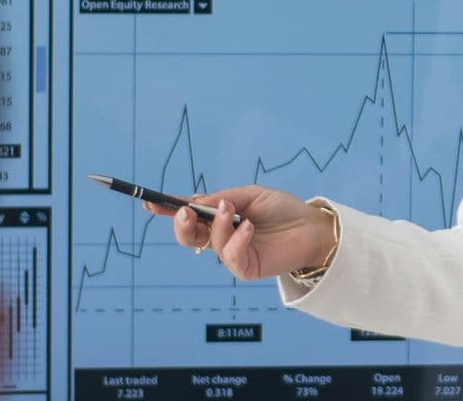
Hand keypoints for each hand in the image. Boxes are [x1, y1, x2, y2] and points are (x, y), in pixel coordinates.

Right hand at [146, 185, 333, 280]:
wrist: (312, 227)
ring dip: (218, 225)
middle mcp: (221, 237)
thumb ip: (225, 198)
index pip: (189, 215)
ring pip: (210, 243)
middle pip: (188, 237)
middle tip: (186, 212)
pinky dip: (237, 240)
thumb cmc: (283, 210)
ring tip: (232, 210)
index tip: (150, 203)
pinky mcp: (246, 268)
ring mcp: (232, 254)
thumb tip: (197, 202)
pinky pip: (232, 257)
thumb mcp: (252, 195)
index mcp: (219, 217)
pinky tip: (249, 228)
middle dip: (181, 224)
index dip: (168, 209)